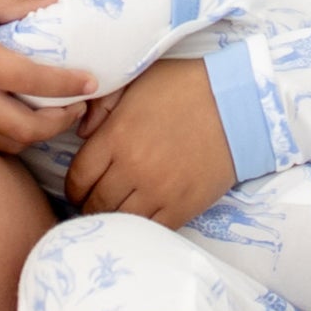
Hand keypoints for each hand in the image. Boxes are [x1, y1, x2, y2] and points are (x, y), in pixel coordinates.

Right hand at [0, 0, 91, 154]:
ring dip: (35, 135)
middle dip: (59, 124)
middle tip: (76, 108)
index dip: (70, 86)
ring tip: (52, 116)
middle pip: (27, 130)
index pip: (37, 82)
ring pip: (7, 143)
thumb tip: (59, 2)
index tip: (92, 82)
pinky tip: (17, 120)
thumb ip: (17, 4)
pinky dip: (7, 137)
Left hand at [64, 59, 235, 227]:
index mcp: (116, 136)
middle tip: (93, 202)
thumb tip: (82, 133)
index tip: (79, 187)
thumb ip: (102, 105)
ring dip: (113, 217)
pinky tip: (141, 216)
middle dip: (89, 204)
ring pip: (119, 219)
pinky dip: (141, 225)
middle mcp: (133, 168)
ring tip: (115, 211)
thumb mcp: (136, 82)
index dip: (73, 186)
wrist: (237, 103)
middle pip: (95, 203)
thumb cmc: (184, 86)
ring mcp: (158, 191)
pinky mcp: (183, 206)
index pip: (78, 176)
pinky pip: (151, 228)